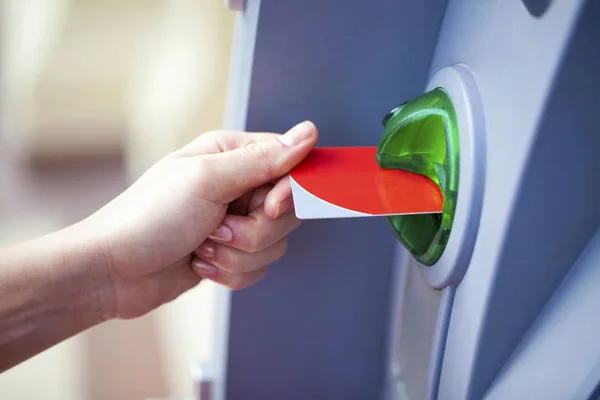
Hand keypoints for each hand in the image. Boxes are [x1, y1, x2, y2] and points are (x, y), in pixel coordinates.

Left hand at [84, 121, 317, 318]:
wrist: (113, 271)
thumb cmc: (149, 217)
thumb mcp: (207, 180)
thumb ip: (263, 160)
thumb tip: (308, 133)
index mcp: (233, 155)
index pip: (292, 165)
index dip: (290, 191)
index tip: (267, 207)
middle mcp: (239, 185)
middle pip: (288, 211)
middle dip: (254, 230)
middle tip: (216, 227)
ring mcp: (235, 222)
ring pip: (275, 244)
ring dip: (237, 254)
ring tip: (201, 246)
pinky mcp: (231, 253)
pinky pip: (259, 268)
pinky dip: (230, 271)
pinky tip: (199, 264)